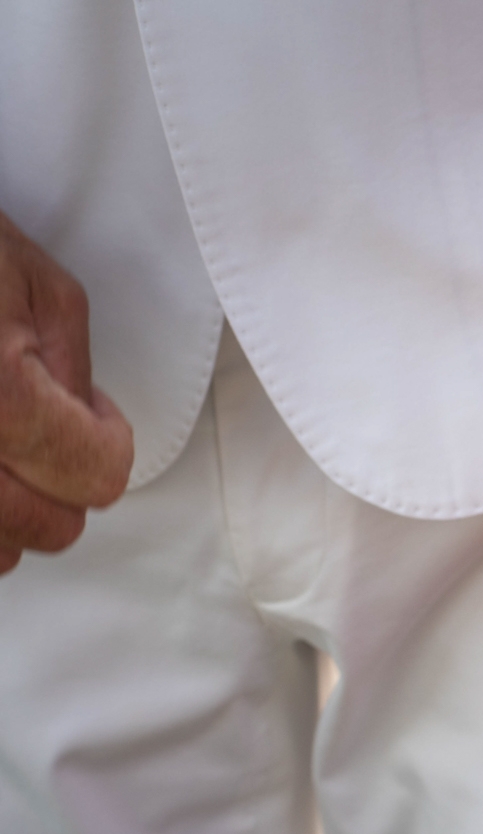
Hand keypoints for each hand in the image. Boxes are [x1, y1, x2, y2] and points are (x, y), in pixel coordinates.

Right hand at [0, 212, 131, 574]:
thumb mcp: (40, 290)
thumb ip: (76, 373)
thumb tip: (92, 428)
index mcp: (0, 400)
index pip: (92, 480)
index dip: (106, 445)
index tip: (94, 418)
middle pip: (35, 528)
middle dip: (60, 495)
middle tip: (53, 451)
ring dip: (6, 522)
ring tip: (6, 463)